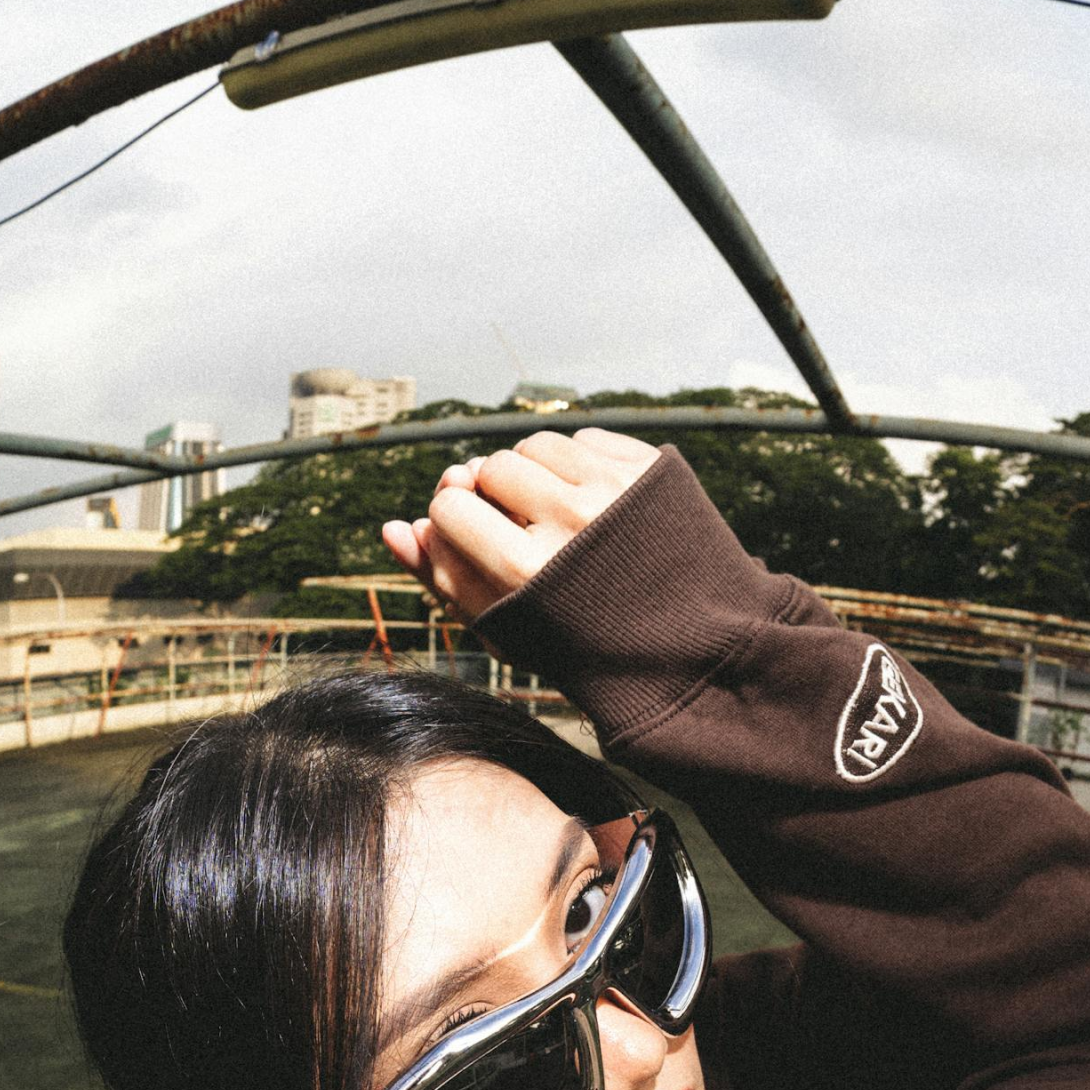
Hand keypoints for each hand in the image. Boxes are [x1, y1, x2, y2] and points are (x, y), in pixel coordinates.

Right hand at [382, 428, 658, 623]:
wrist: (696, 649)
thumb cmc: (586, 647)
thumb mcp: (510, 631)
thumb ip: (445, 580)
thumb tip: (393, 528)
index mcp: (528, 574)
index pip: (450, 507)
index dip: (454, 520)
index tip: (473, 538)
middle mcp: (570, 524)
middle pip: (488, 466)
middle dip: (494, 495)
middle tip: (522, 533)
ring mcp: (615, 490)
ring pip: (533, 445)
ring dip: (532, 473)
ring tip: (554, 518)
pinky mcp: (647, 469)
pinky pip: (581, 439)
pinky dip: (576, 466)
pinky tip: (593, 508)